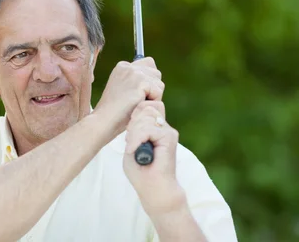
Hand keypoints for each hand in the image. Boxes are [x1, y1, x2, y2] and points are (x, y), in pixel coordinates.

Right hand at [94, 57, 163, 135]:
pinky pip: (158, 92)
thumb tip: (156, 74)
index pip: (148, 63)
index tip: (135, 93)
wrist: (106, 119)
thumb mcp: (124, 89)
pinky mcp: (141, 82)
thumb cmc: (115, 110)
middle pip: (156, 74)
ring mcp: (134, 73)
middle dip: (152, 89)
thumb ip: (136, 79)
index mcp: (123, 66)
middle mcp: (129, 66)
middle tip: (136, 100)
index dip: (148, 81)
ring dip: (153, 97)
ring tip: (136, 103)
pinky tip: (139, 105)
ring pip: (159, 84)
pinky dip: (152, 102)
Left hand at [123, 101, 184, 215]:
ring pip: (146, 116)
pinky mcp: (170, 137)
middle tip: (130, 142)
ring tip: (133, 149)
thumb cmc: (141, 172)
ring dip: (134, 133)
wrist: (154, 190)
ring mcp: (168, 131)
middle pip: (145, 108)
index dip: (134, 116)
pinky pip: (148, 128)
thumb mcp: (131, 146)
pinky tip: (134, 150)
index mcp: (154, 128)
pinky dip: (136, 139)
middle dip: (132, 123)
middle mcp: (163, 127)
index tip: (128, 135)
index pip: (145, 107)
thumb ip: (135, 130)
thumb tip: (140, 114)